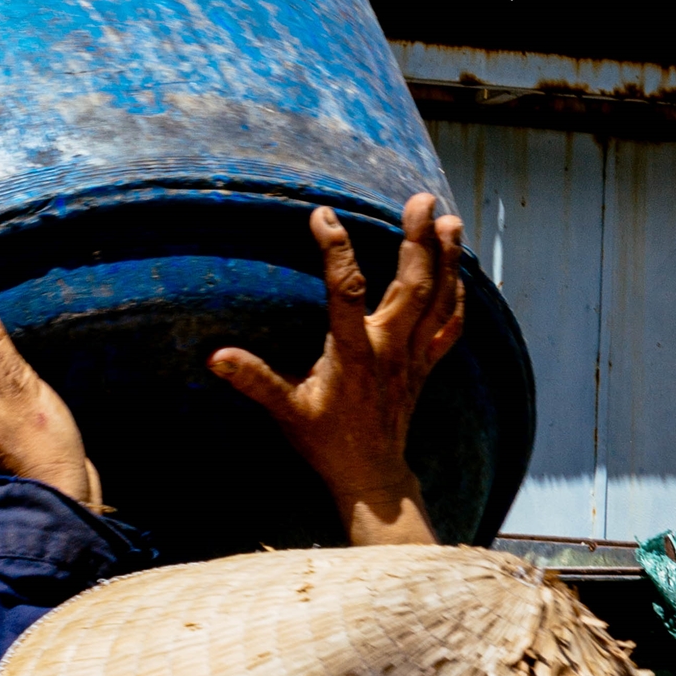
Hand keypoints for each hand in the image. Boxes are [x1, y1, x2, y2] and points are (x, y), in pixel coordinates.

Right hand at [206, 191, 463, 547]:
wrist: (370, 475)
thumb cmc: (325, 441)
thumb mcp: (285, 410)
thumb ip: (255, 380)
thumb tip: (215, 356)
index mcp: (353, 353)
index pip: (346, 291)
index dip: (336, 251)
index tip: (323, 216)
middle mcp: (390, 349)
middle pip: (412, 285)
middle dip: (419, 240)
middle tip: (421, 200)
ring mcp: (413, 357)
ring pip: (439, 300)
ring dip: (448, 258)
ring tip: (450, 219)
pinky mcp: (426, 366)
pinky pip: (450, 326)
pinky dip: (458, 296)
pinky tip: (460, 270)